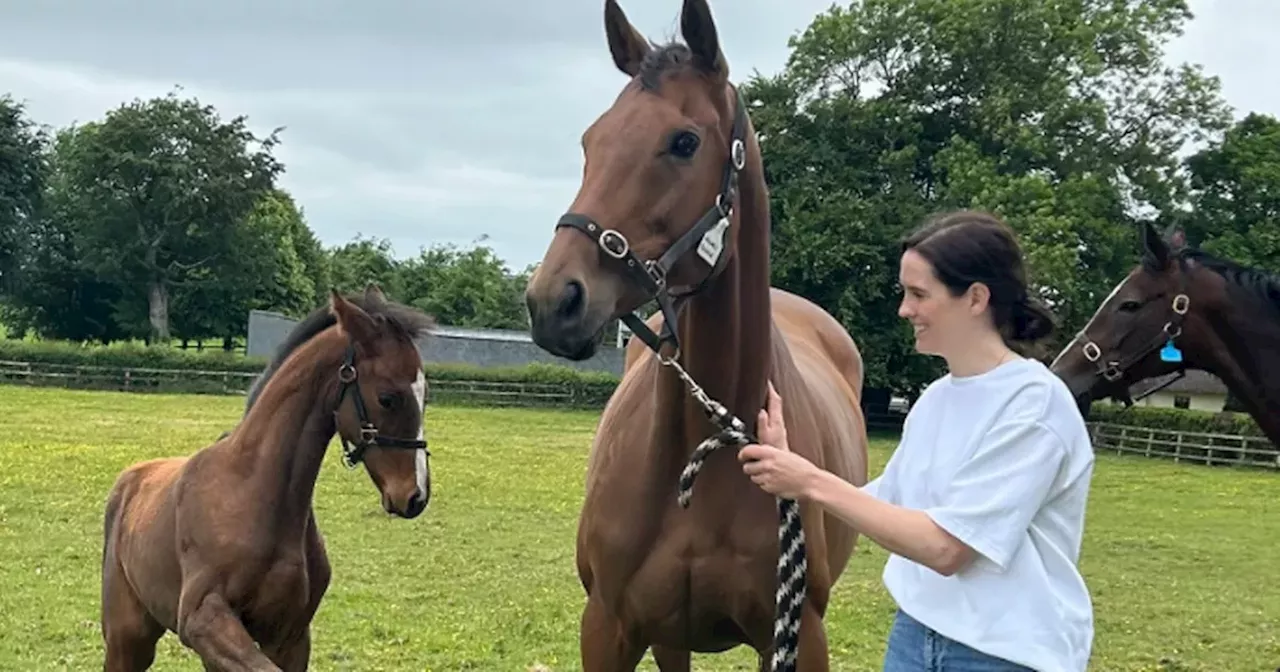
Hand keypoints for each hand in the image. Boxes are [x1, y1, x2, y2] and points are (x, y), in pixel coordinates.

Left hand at [738, 381, 817, 499]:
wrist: (810, 481)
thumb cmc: (800, 467)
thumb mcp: (784, 452)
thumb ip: (769, 452)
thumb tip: (757, 451)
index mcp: (770, 452)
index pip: (747, 451)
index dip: (743, 454)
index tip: (742, 456)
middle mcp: (766, 464)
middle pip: (747, 467)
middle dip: (752, 468)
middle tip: (760, 468)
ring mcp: (767, 477)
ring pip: (753, 477)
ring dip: (759, 477)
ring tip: (770, 474)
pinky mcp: (769, 488)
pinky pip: (761, 486)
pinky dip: (765, 484)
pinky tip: (775, 481)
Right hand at [755, 380, 787, 450]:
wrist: (778, 463)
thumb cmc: (772, 451)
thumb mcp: (765, 437)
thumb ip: (763, 424)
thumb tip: (762, 411)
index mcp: (776, 420)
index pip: (775, 400)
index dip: (770, 389)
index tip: (766, 380)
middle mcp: (778, 420)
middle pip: (775, 401)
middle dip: (770, 391)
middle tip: (764, 382)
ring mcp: (778, 425)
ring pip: (774, 407)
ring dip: (769, 399)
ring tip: (764, 391)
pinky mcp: (776, 429)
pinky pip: (772, 414)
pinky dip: (768, 408)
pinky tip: (764, 408)